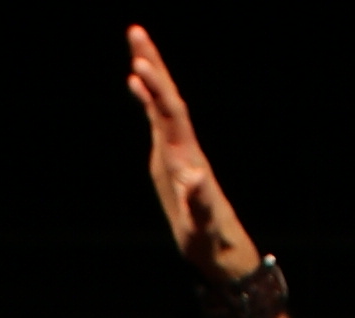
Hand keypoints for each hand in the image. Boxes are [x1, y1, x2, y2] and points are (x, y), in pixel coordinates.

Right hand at [125, 25, 258, 283]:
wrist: (219, 248)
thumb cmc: (211, 240)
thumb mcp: (204, 225)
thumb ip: (199, 203)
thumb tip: (193, 178)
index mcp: (187, 155)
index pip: (171, 113)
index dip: (156, 89)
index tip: (141, 64)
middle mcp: (183, 144)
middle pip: (168, 95)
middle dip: (153, 63)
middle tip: (135, 31)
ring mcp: (176, 148)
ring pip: (162, 101)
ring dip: (150, 72)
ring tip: (135, 43)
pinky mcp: (169, 157)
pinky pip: (156, 119)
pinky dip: (146, 98)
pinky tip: (135, 82)